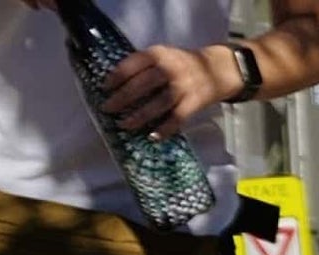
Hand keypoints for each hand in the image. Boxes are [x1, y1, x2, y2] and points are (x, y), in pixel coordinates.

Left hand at [102, 44, 235, 140]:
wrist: (215, 70)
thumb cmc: (180, 64)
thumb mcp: (161, 55)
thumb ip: (143, 65)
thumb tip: (118, 83)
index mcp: (157, 54)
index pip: (131, 65)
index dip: (116, 77)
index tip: (104, 88)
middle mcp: (169, 69)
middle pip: (141, 85)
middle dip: (122, 99)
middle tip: (108, 109)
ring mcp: (182, 87)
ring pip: (157, 104)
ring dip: (140, 116)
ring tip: (125, 125)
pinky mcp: (194, 103)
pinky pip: (177, 118)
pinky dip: (164, 129)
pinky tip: (152, 137)